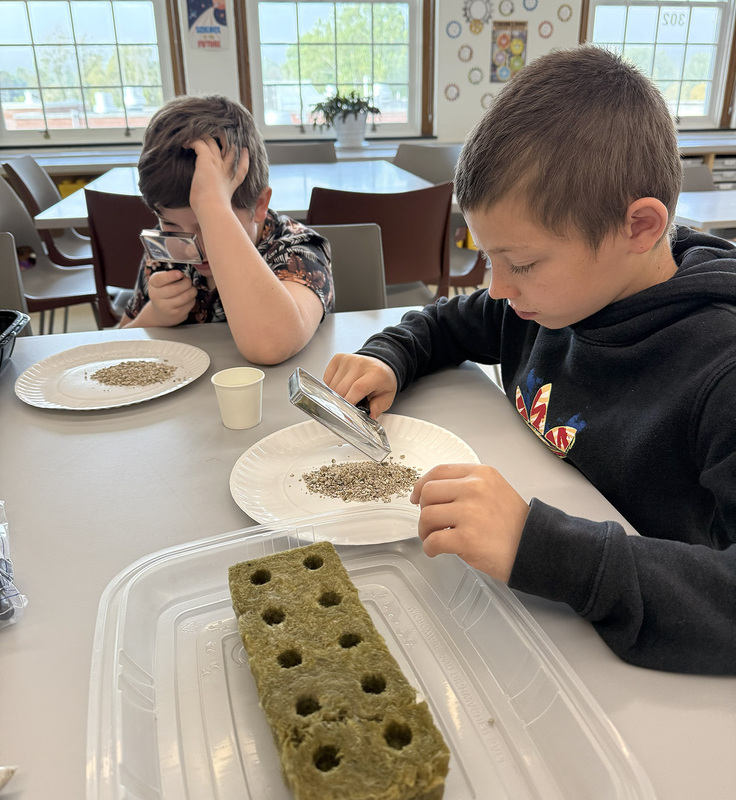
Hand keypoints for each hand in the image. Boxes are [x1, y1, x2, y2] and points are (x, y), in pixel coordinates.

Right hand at [145, 268, 196, 325]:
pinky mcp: (177, 315)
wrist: (159, 313)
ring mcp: (167, 308)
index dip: (170, 276)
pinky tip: (189, 298)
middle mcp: (157, 297)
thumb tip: (182, 275)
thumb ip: (169, 276)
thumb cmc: (163, 292)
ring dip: (193, 290)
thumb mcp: (160, 282)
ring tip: (191, 289)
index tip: (180, 273)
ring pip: (186, 296)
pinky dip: (192, 298)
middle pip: (176, 288)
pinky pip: (190, 304)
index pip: (159, 280)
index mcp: (153, 285)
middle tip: (188, 281)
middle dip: (187, 282)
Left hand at [187, 136, 248, 213]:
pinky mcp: (206, 159)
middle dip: (226, 140)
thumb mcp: (220, 205)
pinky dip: (192, 141)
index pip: (242, 168)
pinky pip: (199, 143)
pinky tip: (186, 143)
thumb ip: (218, 200)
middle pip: (229, 149)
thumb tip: (211, 209)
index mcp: (231, 181)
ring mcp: (217, 163)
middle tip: (220, 133)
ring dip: (204, 137)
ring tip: (197, 135)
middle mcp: (226, 169)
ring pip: (212, 142)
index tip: (245, 151)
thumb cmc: (214, 211)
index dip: (244, 158)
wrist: (213, 208)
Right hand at [323, 353, 397, 417]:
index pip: (358, 388)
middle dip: (344, 402)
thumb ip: (378, 407)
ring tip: (349, 392)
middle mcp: (361, 363)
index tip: (347, 414)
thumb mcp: (387, 396)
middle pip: (342, 389)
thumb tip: (369, 416)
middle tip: (351, 404)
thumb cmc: (382, 379)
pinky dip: (332, 386)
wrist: (379, 363)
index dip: (350, 401)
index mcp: (375, 373)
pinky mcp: (338, 358)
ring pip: (333, 386)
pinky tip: (343, 384)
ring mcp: (348, 359)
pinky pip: (327, 379)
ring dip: (338, 394)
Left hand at [410, 464, 528, 581]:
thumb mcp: (495, 490)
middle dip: (424, 510)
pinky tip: (436, 551)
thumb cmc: (515, 525)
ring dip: (425, 531)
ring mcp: (469, 513)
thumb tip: (434, 494)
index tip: (417, 496)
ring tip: (434, 538)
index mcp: (481, 474)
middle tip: (430, 523)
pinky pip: (432, 541)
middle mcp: (474, 489)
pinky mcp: (466, 538)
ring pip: (427, 516)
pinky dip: (429, 548)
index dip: (421, 484)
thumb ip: (468, 486)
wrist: (536, 548)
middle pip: (428, 492)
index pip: (439, 471)